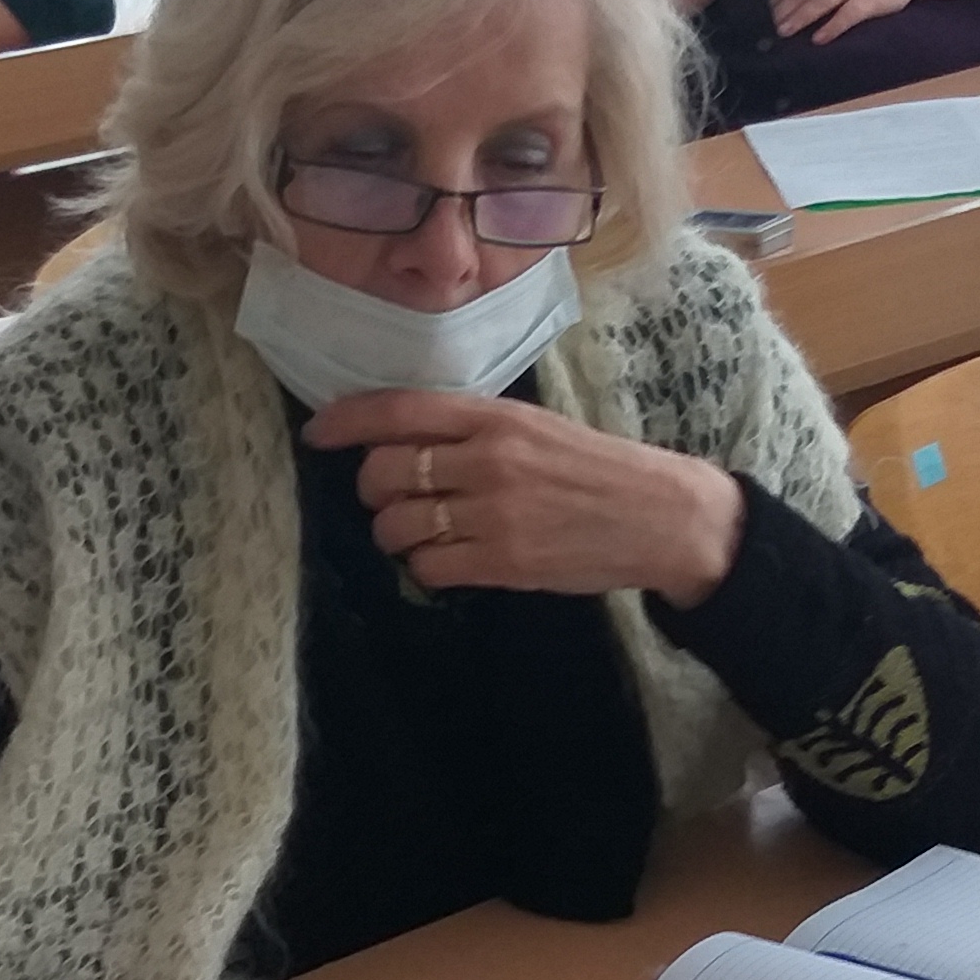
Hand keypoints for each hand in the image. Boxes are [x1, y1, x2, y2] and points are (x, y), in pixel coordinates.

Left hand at [309, 389, 745, 605]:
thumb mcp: (538, 429)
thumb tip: (407, 440)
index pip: (400, 411)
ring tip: (421, 536)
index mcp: (496, 417)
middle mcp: (488, 459)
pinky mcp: (505, 561)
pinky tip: (448, 562)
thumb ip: (476, 430)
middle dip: (373, 492)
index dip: (347, 422)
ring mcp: (495, 513)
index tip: (317, 435)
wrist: (662, 516)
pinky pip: (430, 567)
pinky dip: (426, 568)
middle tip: (391, 500)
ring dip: (395, 535)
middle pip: (384, 473)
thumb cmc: (599, 470)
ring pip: (399, 525)